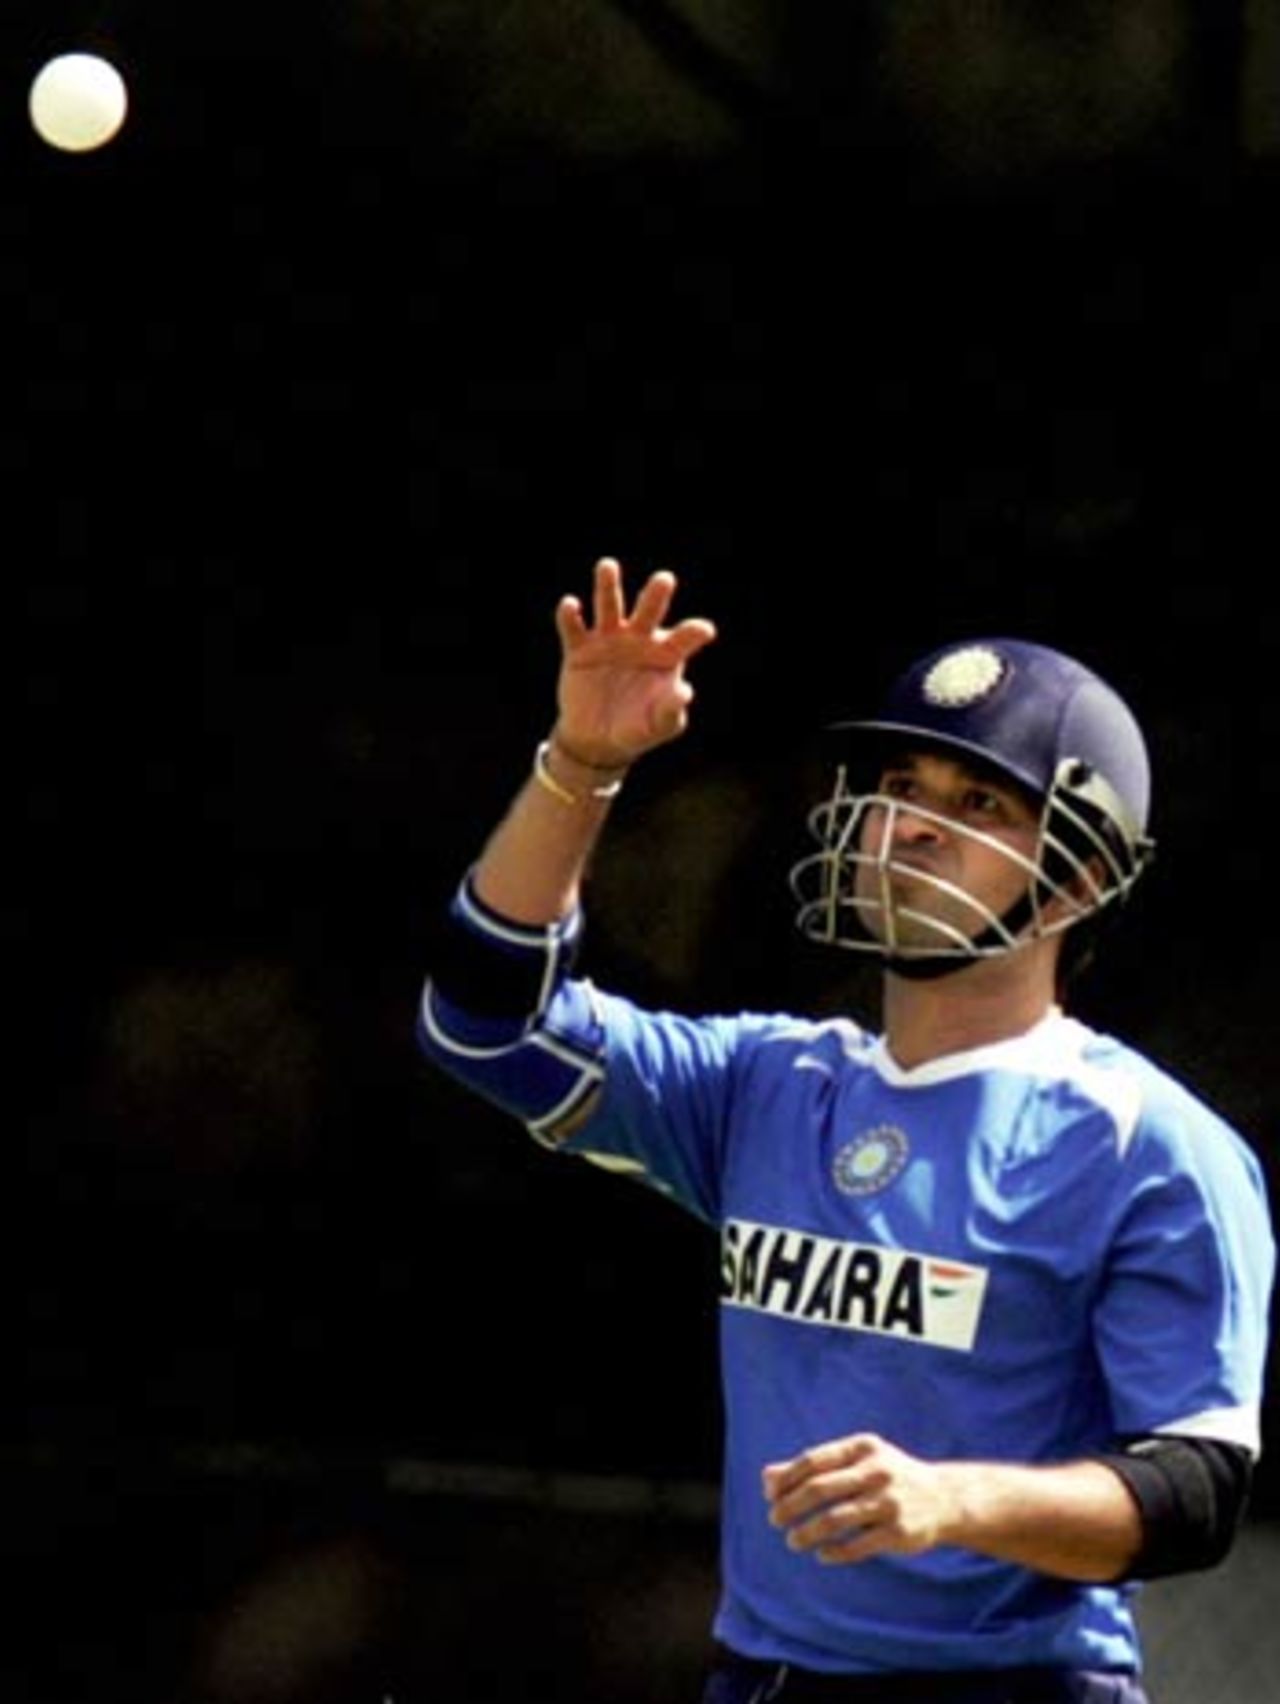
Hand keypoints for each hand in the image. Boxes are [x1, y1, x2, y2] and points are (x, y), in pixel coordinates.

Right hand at [552, 557, 716, 768]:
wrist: (598, 742)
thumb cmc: (637, 730)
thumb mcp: (658, 727)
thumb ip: (670, 711)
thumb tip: (685, 692)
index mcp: (665, 655)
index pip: (684, 638)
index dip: (694, 632)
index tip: (705, 631)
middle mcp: (638, 640)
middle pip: (649, 611)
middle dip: (656, 595)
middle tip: (665, 579)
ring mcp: (608, 641)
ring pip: (609, 607)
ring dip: (608, 586)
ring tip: (608, 565)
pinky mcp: (579, 650)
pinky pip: (573, 628)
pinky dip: (570, 616)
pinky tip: (571, 605)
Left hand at [762, 1433, 960, 1565]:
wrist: (944, 1498)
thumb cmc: (886, 1476)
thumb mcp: (855, 1461)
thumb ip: (812, 1467)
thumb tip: (766, 1479)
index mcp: (862, 1448)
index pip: (813, 1460)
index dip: (787, 1479)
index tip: (769, 1495)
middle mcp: (876, 1471)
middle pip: (820, 1489)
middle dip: (790, 1506)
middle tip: (774, 1520)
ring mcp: (889, 1502)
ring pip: (835, 1520)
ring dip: (807, 1533)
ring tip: (793, 1541)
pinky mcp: (899, 1532)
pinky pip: (857, 1546)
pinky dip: (834, 1552)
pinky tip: (821, 1554)